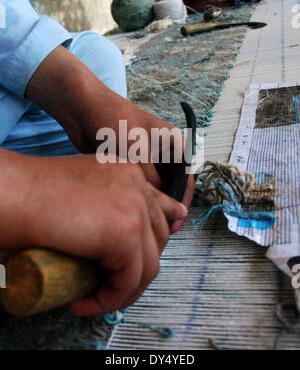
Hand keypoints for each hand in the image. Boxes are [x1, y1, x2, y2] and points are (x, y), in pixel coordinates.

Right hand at [0, 151, 187, 314]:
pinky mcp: (126, 232)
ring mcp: (135, 206)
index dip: (155, 239)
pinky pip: (130, 280)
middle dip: (137, 268)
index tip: (140, 261)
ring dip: (123, 290)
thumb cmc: (31, 195)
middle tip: (106, 285)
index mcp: (128, 172)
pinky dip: (110, 299)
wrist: (10, 193)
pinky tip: (84, 303)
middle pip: (158, 239)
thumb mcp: (81, 191)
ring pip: (148, 264)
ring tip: (92, 298)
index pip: (160, 209)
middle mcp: (137, 184)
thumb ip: (103, 202)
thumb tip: (109, 237)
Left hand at [26, 46, 194, 225]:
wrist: (84, 109)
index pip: (187, 176)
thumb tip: (158, 205)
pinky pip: (140, 184)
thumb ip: (151, 181)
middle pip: (172, 183)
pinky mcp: (130, 163)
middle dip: (168, 203)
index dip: (183, 199)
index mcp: (174, 142)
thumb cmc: (115, 123)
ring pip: (155, 186)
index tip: (175, 220)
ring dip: (153, 202)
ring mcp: (146, 157)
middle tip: (159, 227)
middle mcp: (163, 150)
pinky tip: (133, 210)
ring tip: (146, 221)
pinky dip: (139, 196)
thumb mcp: (137, 153)